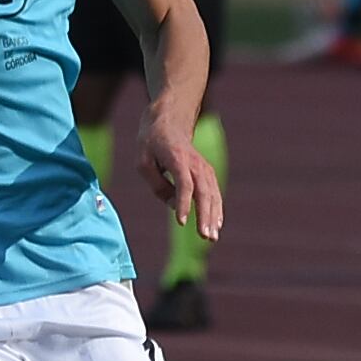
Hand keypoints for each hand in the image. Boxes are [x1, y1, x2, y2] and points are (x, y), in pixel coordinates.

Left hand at [140, 113, 224, 244]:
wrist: (170, 122)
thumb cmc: (152, 143)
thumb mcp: (143, 162)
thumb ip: (157, 185)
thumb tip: (173, 206)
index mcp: (177, 158)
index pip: (184, 184)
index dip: (183, 203)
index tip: (181, 222)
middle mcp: (195, 163)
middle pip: (204, 192)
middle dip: (205, 215)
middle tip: (204, 236)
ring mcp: (204, 168)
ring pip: (212, 195)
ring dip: (213, 217)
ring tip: (211, 237)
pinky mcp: (207, 173)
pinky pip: (214, 193)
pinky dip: (216, 210)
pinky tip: (216, 226)